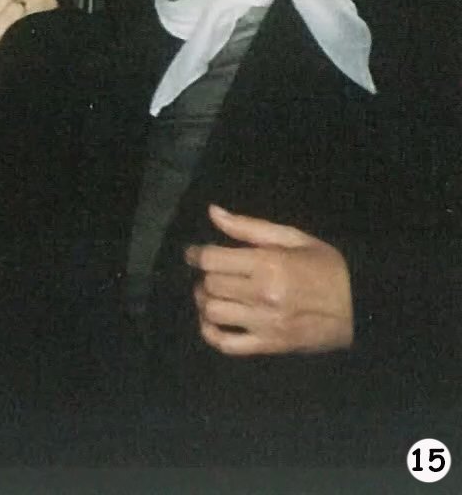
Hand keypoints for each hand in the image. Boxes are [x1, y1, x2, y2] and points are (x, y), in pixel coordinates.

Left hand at [183, 204, 353, 356]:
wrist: (363, 307)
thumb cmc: (328, 268)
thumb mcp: (295, 238)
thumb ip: (250, 226)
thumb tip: (212, 212)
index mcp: (269, 264)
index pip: (211, 259)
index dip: (196, 254)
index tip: (195, 254)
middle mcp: (263, 294)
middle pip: (209, 285)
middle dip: (205, 277)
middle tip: (213, 274)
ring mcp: (265, 323)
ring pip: (212, 313)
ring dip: (206, 303)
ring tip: (215, 296)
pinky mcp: (269, 345)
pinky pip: (226, 344)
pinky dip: (211, 334)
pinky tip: (214, 323)